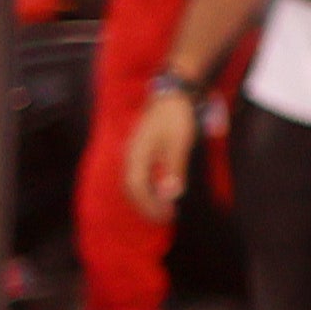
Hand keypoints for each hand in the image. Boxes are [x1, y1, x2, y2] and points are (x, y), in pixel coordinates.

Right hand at [126, 86, 198, 215]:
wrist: (174, 92)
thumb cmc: (176, 116)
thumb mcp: (178, 143)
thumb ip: (173, 168)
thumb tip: (169, 195)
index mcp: (136, 154)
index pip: (136, 188)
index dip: (149, 205)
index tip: (165, 216)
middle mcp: (131, 154)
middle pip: (133, 187)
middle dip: (148, 204)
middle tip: (166, 217)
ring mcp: (135, 150)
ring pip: (136, 180)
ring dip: (149, 196)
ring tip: (165, 208)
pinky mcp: (143, 147)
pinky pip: (142, 172)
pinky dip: (150, 185)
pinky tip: (162, 189)